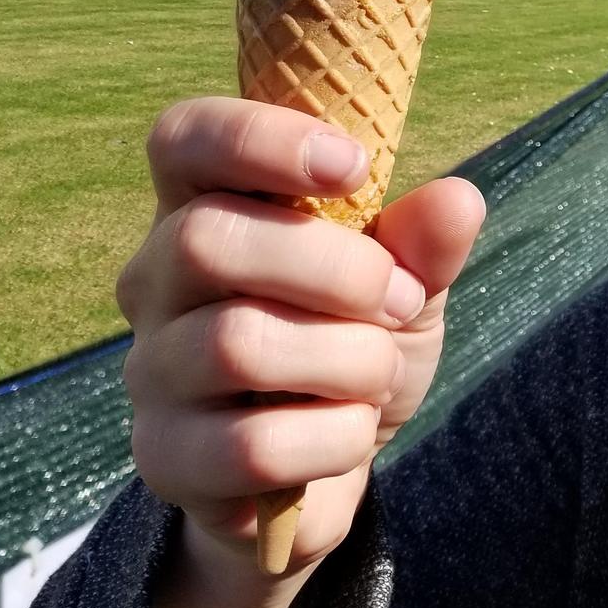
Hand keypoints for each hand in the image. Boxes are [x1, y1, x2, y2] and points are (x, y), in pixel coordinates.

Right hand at [117, 96, 485, 573]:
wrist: (329, 468)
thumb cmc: (351, 347)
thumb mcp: (403, 287)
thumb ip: (425, 244)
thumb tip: (456, 201)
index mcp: (203, 209)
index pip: (184, 141)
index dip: (260, 139)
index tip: (354, 165)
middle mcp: (156, 283)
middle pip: (206, 239)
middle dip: (334, 268)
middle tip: (397, 298)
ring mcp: (151, 372)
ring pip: (236, 344)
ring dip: (347, 359)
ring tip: (377, 372)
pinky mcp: (166, 459)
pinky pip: (251, 446)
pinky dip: (333, 439)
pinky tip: (349, 434)